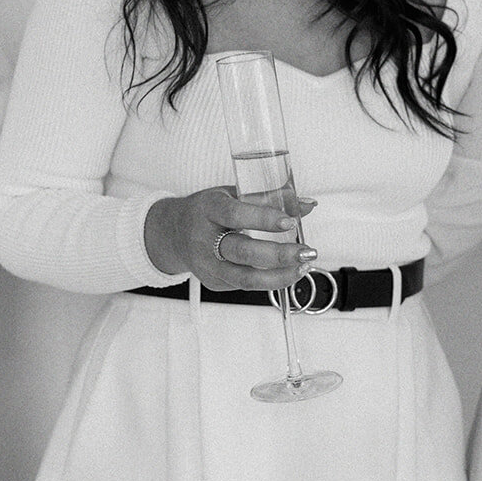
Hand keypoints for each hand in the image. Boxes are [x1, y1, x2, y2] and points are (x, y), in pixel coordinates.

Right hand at [145, 187, 317, 292]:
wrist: (174, 233)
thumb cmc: (208, 211)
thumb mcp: (232, 195)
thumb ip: (269, 198)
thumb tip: (308, 204)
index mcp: (208, 209)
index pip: (235, 214)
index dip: (263, 219)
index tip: (291, 221)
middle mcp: (203, 239)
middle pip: (242, 252)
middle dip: (279, 255)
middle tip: (307, 252)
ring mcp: (206, 265)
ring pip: (245, 278)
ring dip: (279, 276)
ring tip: (303, 267)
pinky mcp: (212, 282)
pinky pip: (244, 285)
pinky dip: (270, 281)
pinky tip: (288, 272)